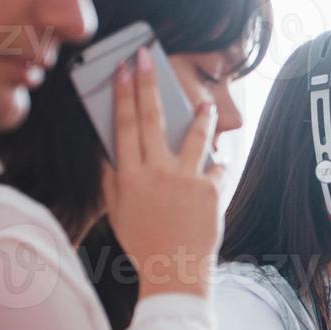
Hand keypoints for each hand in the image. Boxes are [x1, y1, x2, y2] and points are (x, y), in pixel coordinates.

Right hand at [101, 47, 221, 299]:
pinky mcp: (211, 191)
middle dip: (148, 83)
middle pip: (152, 118)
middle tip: (146, 56)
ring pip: (195, 136)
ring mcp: (187, 180)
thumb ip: (113, 179)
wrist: (175, 273)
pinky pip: (216, 168)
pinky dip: (217, 165)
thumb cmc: (143, 243)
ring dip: (199, 115)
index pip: (124, 125)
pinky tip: (219, 161)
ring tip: (204, 103)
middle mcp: (157, 173)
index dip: (123, 93)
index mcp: (130, 176)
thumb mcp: (117, 211)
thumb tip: (111, 150)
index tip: (122, 68)